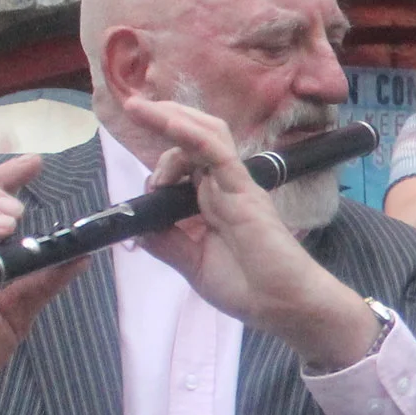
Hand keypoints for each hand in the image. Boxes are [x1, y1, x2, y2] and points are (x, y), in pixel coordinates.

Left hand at [123, 95, 378, 369]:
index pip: (184, 162)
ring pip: (204, 134)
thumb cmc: (247, 286)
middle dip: (163, 119)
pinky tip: (165, 121)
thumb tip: (135, 227)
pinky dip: (189, 133)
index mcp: (210, 202)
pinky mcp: (242, 188)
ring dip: (170, 118)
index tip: (145, 188)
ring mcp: (233, 184)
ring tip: (139, 109)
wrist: (282, 306)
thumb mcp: (191, 264)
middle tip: (133, 109)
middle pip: (195, 136)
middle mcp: (222, 186)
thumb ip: (165, 242)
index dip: (159, 163)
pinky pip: (214, 151)